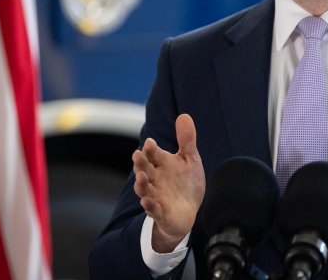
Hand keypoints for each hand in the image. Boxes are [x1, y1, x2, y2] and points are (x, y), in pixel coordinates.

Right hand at [132, 113, 205, 252]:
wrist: (188, 211)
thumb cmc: (185, 183)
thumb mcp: (189, 159)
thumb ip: (186, 140)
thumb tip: (184, 115)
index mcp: (161, 164)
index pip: (153, 154)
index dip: (151, 149)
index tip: (150, 142)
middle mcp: (154, 179)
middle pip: (144, 169)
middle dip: (140, 163)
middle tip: (137, 154)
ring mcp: (155, 196)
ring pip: (144, 189)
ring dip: (141, 183)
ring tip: (141, 176)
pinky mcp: (160, 213)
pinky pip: (153, 210)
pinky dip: (149, 206)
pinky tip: (147, 202)